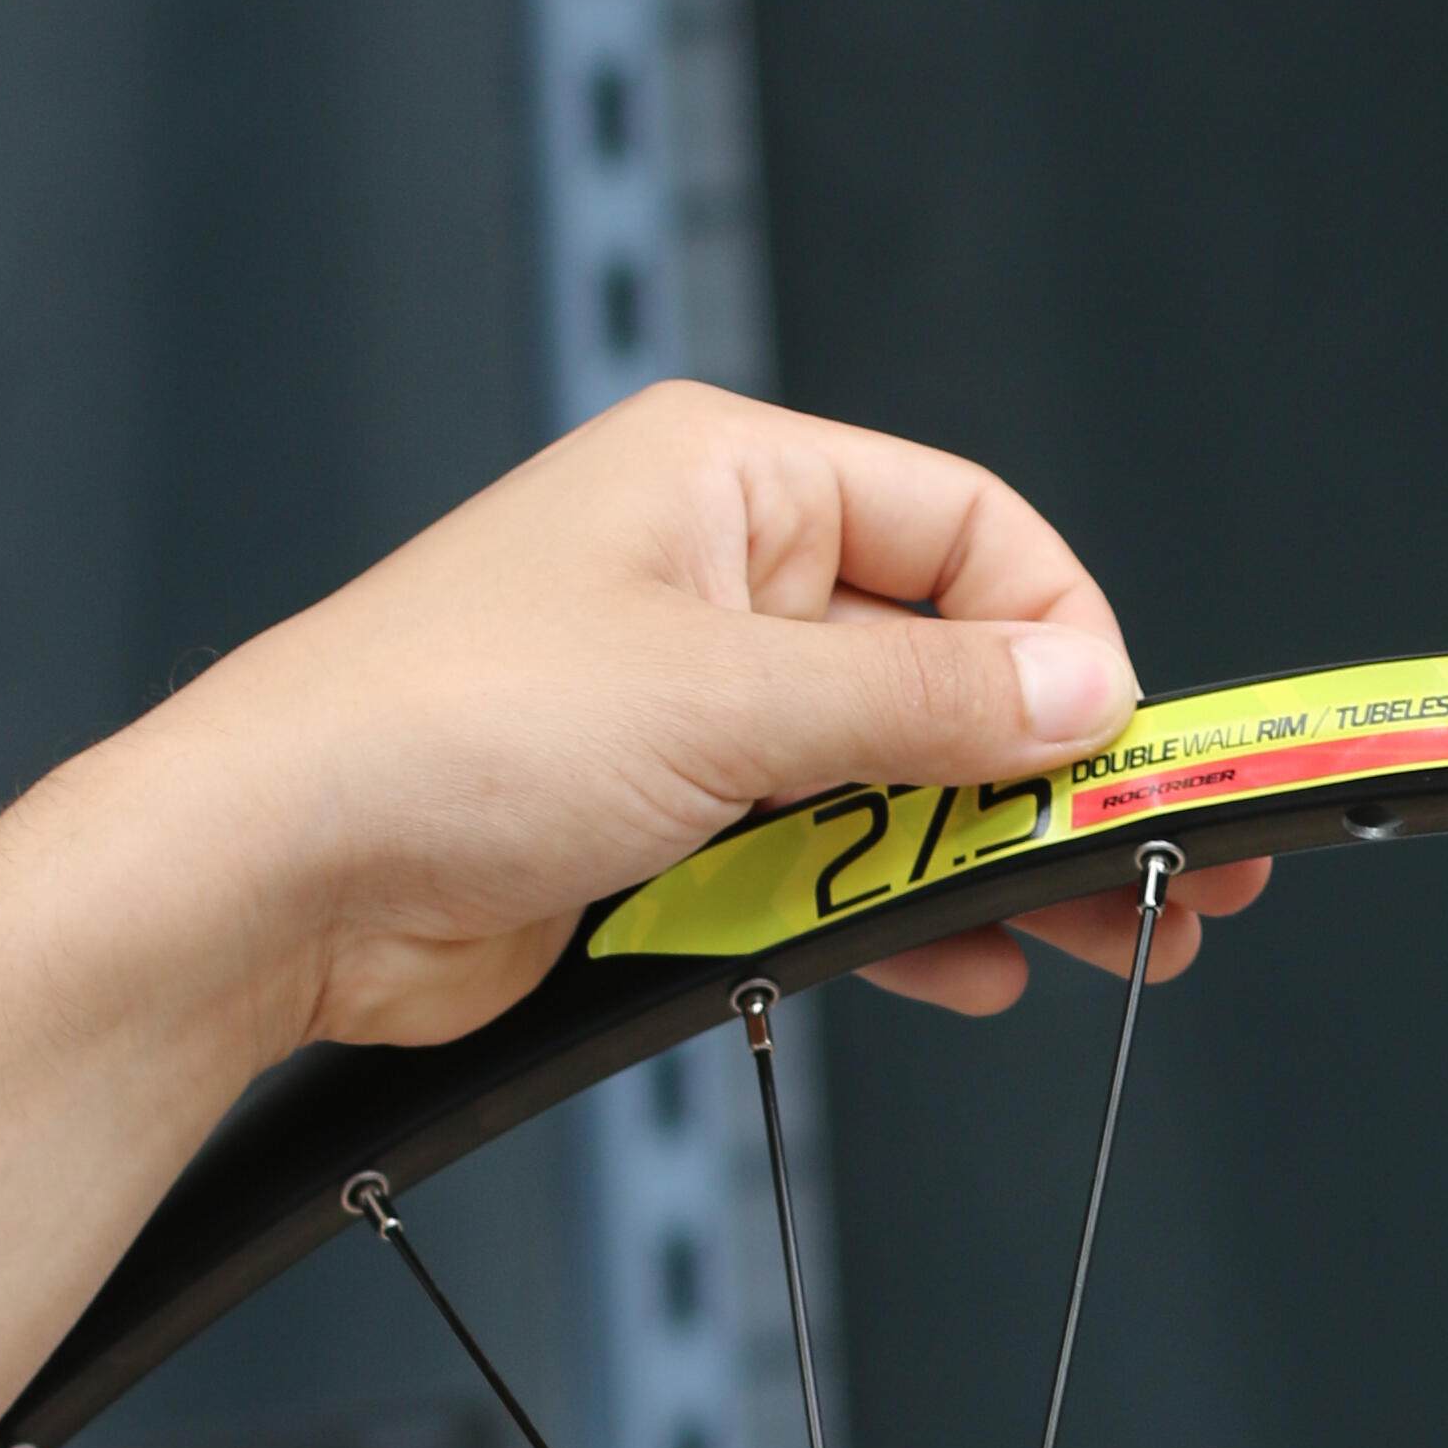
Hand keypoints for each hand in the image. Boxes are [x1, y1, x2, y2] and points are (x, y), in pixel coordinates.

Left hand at [127, 382, 1267, 1059]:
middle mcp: (718, 584)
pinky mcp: (665, 832)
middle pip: (950, 668)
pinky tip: (977, 963)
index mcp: (728, 484)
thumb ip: (922, 702)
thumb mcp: (724, 699)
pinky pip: (825, 864)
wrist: (267, 878)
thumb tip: (1079, 692)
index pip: (968, 528)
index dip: (1060, 634)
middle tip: (1181, 856)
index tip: (1116, 743)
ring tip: (1124, 933)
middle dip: (1062, 773)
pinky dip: (901, 914)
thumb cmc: (438, 729)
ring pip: (899, 784)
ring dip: (1001, 864)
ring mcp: (694, 715)